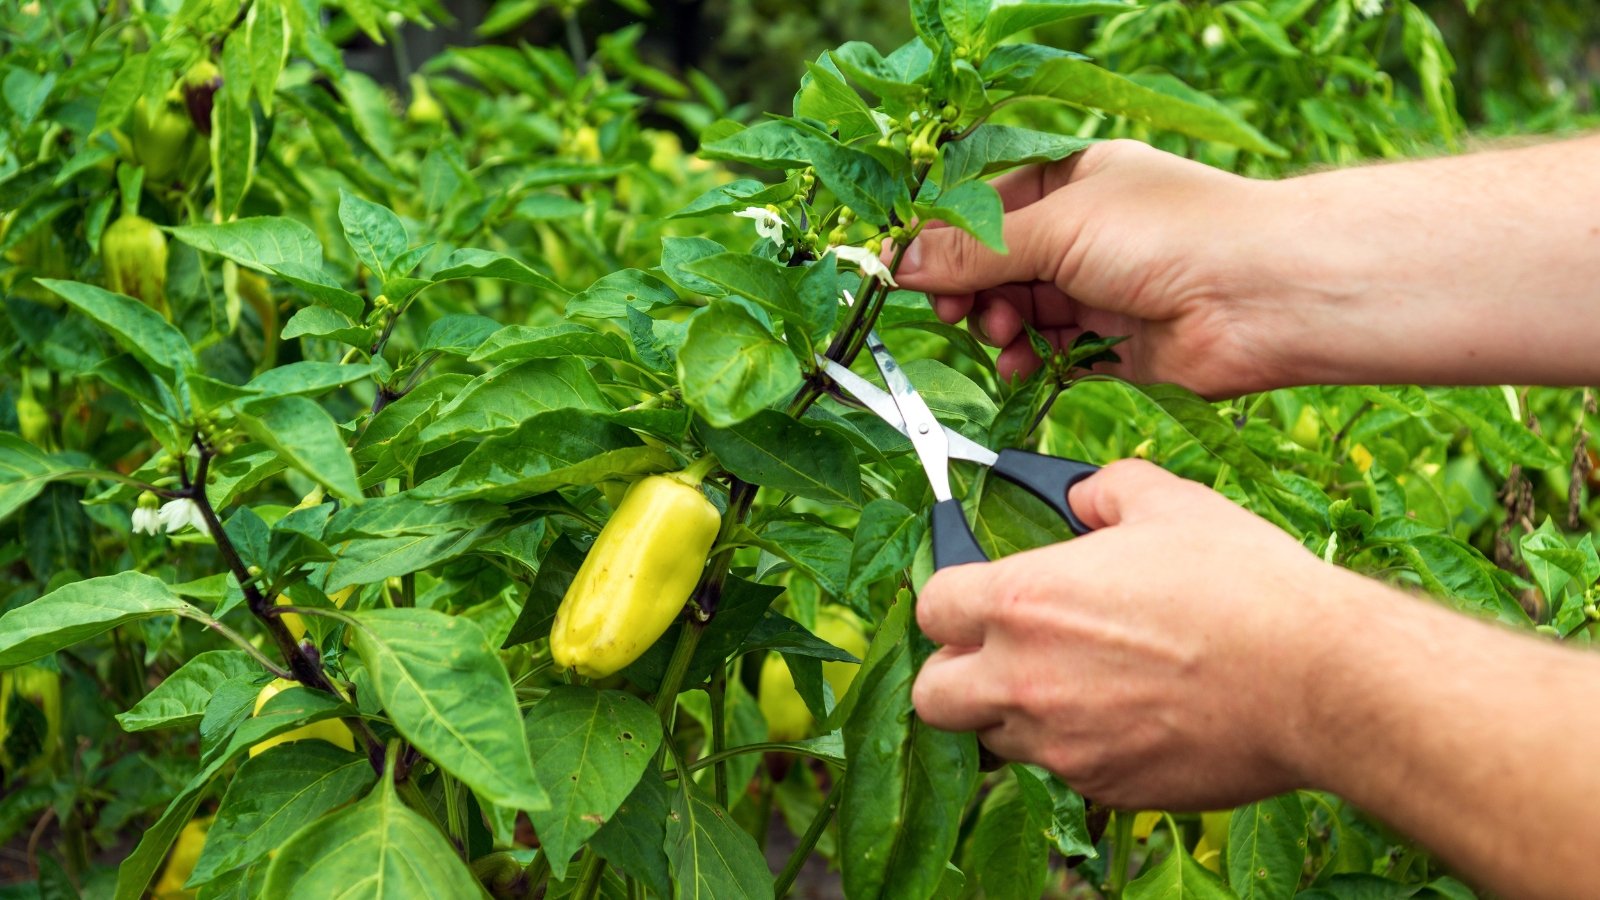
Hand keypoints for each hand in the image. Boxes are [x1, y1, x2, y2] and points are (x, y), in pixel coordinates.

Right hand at [895, 140, 1289, 397]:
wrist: (1262, 296)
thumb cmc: (1169, 234)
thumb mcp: (1056, 227)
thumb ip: (974, 251)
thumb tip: (900, 262)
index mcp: (1072, 180)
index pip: (986, 206)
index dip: (945, 238)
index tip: (907, 270)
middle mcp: (1084, 232)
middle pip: (996, 263)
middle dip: (970, 289)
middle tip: (953, 310)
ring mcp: (1097, 289)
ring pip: (1017, 311)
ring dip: (997, 327)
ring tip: (1004, 336)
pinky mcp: (1110, 344)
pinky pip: (1048, 354)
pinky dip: (1027, 362)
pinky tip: (1021, 367)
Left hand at [911, 459, 1340, 809]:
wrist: (1316, 679)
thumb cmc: (1242, 586)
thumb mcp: (1168, 504)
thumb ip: (1103, 491)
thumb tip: (1080, 496)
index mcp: (1022, 603)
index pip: (931, 608)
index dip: (952, 600)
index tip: (978, 596)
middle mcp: (1023, 681)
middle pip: (933, 695)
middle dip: (955, 673)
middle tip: (1001, 654)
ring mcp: (1062, 744)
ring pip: (998, 740)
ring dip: (1018, 713)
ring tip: (1078, 684)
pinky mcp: (1106, 787)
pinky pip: (1066, 771)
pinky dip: (1081, 748)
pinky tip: (1132, 716)